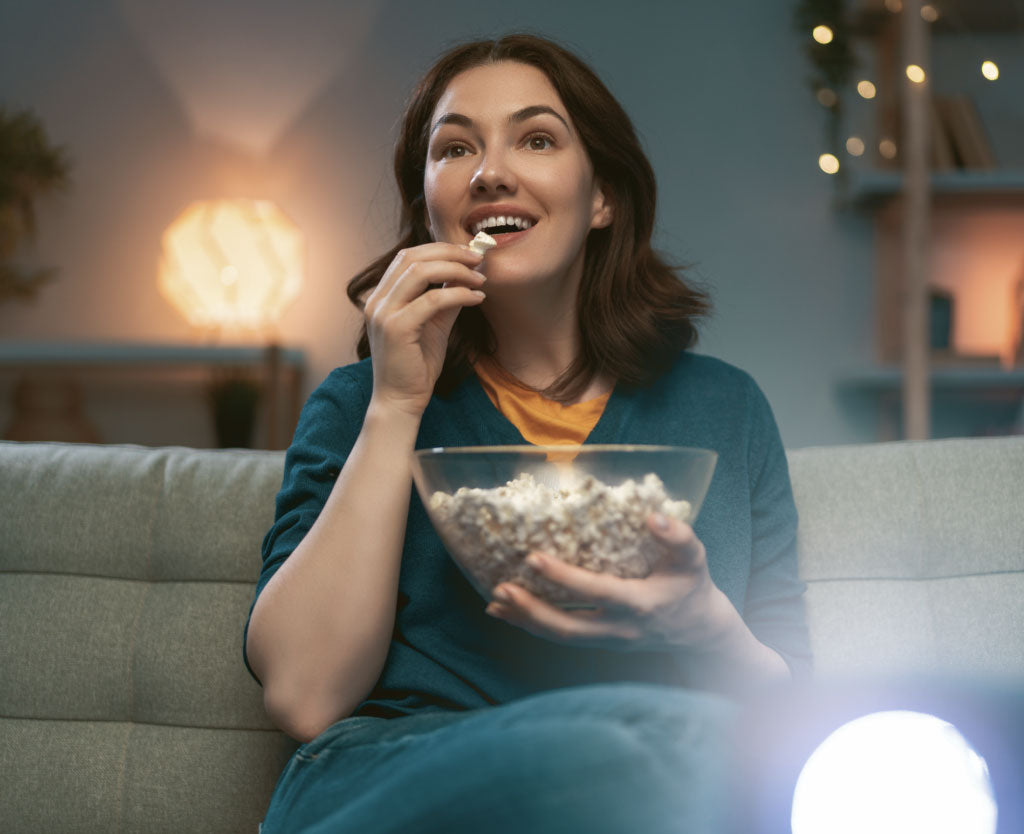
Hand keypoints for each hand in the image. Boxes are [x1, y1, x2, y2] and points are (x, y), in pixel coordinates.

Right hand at [364, 243, 485, 416]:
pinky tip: (477, 298)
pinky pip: (432, 300)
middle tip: (478, 258)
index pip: (408, 257)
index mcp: (382, 297)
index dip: (440, 249)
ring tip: (480, 277)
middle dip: (449, 252)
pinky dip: (459, 294)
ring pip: (420, 272)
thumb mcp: (434, 325)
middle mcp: (377, 300)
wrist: (401, 400)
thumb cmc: (416, 366)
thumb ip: (445, 300)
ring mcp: (383, 313)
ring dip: (456, 269)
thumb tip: (467, 276)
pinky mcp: (396, 328)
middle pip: (412, 257)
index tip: (468, 254)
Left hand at [485, 513, 737, 652]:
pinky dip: (533, 627)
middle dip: (532, 611)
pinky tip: (507, 614)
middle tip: (501, 589)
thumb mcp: (695, 558)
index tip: (533, 558)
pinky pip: (562, 638)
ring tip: (493, 603)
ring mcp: (608, 641)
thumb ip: (679, 536)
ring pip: (561, 638)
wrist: (700, 631)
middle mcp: (620, 629)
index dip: (564, 577)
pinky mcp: (600, 643)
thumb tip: (652, 516)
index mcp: (641, 604)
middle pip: (569, 628)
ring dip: (526, 621)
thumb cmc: (692, 586)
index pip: (597, 591)